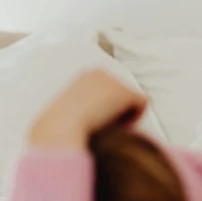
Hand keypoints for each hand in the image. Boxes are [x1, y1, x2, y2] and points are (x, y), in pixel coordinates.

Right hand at [28, 69, 147, 150]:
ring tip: (110, 127)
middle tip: (105, 125)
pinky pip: (141, 106)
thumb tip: (90, 118)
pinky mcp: (126, 93)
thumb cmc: (60, 127)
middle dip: (116, 107)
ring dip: (123, 113)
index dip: (104, 106)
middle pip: (118, 92)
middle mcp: (100, 73)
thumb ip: (81, 109)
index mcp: (85, 76)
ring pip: (129, 100)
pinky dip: (135, 117)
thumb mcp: (68, 112)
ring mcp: (114, 82)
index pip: (104, 89)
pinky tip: (120, 127)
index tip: (97, 121)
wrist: (62, 127)